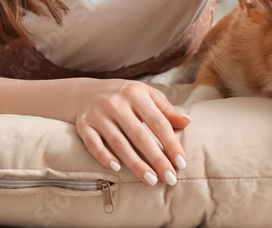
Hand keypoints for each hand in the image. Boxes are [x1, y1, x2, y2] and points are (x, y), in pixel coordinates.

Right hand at [74, 79, 190, 185]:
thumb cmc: (125, 96)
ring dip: (136, 164)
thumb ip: (166, 110)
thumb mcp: (147, 95)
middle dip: (157, 159)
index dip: (171, 143)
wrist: (87, 92)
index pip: (158, 122)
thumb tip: (188, 122)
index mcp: (136, 93)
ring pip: (119, 143)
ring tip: (151, 180)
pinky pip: (94, 144)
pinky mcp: (84, 125)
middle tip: (170, 178)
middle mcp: (116, 103)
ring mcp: (98, 114)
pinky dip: (104, 157)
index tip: (181, 163)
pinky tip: (117, 169)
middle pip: (140, 135)